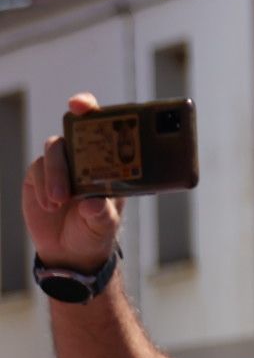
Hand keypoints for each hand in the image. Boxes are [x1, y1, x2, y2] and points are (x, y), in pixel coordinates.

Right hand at [20, 93, 123, 272]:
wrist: (70, 251)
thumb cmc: (96, 232)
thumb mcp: (104, 226)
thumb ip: (101, 213)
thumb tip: (92, 201)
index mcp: (111, 163)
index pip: (108, 129)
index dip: (98, 111)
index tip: (87, 106)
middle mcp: (86, 157)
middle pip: (77, 126)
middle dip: (77, 115)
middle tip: (75, 112)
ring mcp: (61, 164)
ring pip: (56, 150)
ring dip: (58, 172)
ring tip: (61, 200)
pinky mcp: (39, 175)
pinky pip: (39, 170)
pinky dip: (44, 186)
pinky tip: (51, 205)